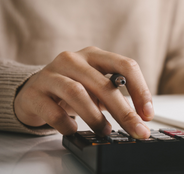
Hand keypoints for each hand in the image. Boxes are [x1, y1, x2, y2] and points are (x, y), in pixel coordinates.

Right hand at [14, 46, 153, 138]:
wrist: (33, 90)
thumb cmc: (72, 88)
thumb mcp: (96, 86)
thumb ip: (116, 96)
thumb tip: (139, 119)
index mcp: (95, 56)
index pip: (125, 66)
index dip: (141, 90)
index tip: (147, 113)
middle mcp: (73, 60)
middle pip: (103, 84)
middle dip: (124, 111)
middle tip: (136, 130)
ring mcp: (51, 74)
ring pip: (77, 94)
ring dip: (96, 117)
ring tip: (105, 131)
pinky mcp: (35, 93)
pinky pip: (53, 112)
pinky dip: (67, 124)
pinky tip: (73, 129)